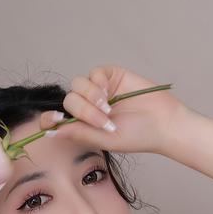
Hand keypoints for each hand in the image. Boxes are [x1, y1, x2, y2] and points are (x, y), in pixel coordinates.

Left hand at [38, 64, 188, 155]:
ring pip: (77, 86)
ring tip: (109, 109)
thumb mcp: (105, 140)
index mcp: (83, 125)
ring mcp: (98, 90)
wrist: (162, 123)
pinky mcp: (110, 76)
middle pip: (69, 101)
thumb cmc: (136, 136)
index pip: (57, 119)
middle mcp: (88, 107)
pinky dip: (97, 83)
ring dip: (90, 98)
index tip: (53, 120)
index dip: (50, 118)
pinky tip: (109, 94)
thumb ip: (79, 133)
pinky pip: (93, 73)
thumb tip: (51, 132)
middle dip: (84, 111)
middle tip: (104, 121)